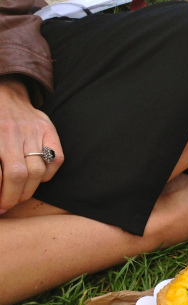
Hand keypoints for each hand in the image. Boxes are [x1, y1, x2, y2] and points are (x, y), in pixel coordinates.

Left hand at [0, 77, 62, 213]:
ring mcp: (35, 131)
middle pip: (19, 175)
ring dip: (29, 190)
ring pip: (38, 171)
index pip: (0, 174)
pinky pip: (56, 160)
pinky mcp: (49, 130)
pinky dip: (48, 174)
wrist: (3, 91)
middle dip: (13, 196)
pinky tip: (37, 178)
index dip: (0, 193)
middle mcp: (13, 132)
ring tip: (20, 196)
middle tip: (8, 205)